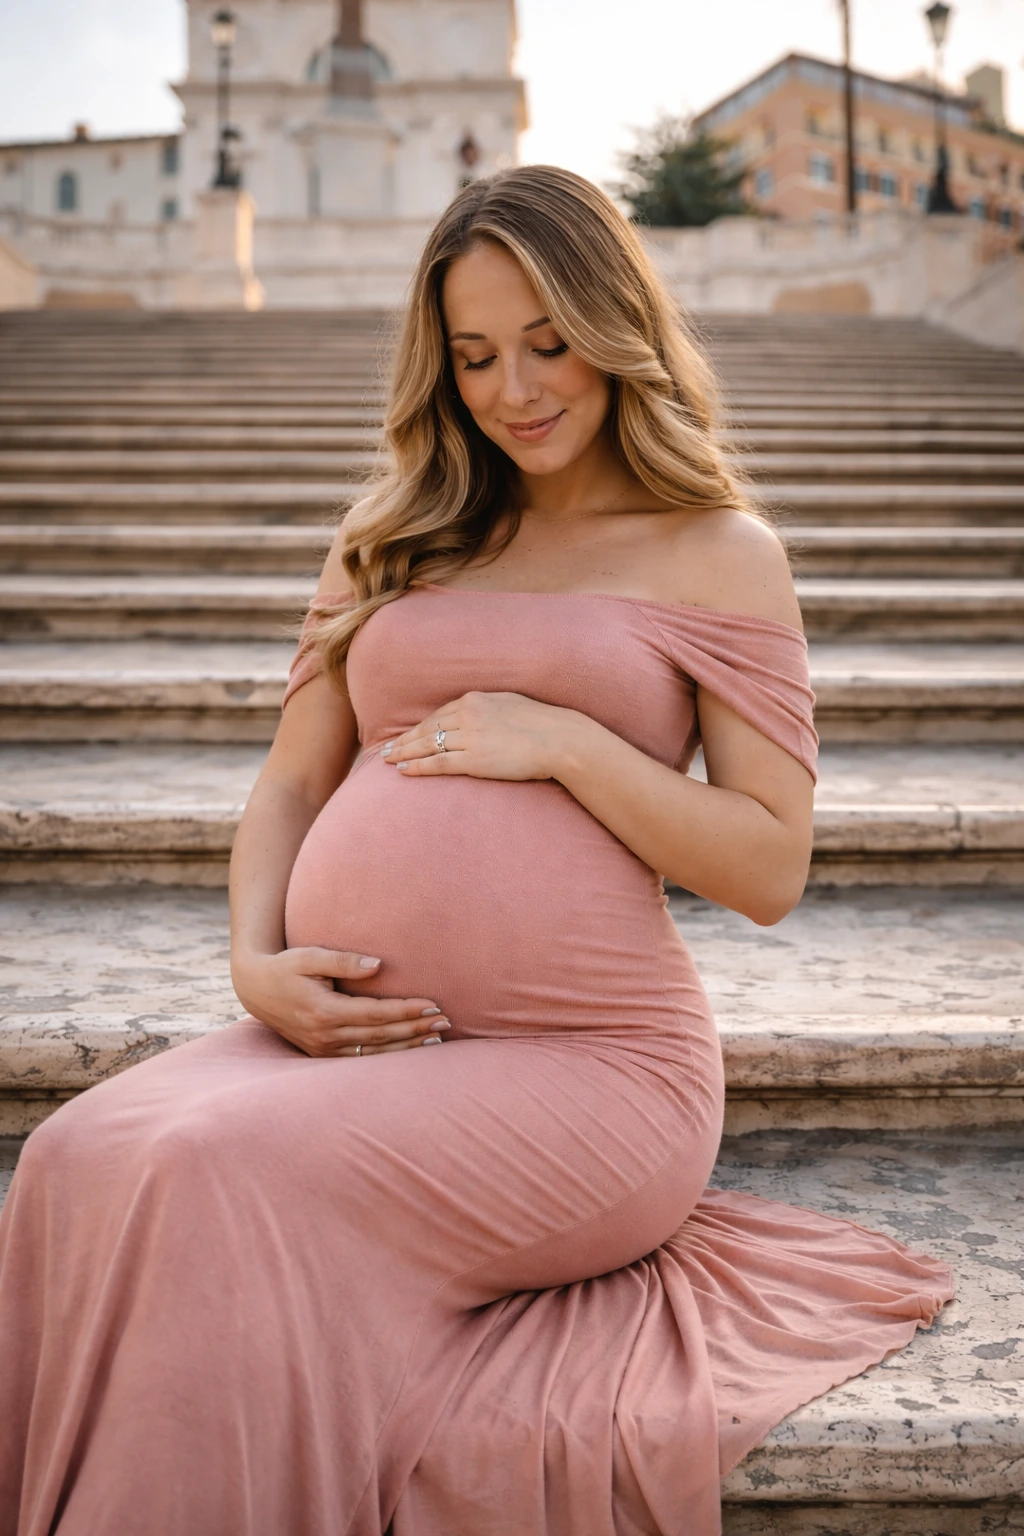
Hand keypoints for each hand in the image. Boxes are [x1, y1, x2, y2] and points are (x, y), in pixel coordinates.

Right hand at [231, 948, 448, 1057]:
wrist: (255, 989)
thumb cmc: (286, 967)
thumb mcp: (309, 956)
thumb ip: (342, 960)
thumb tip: (377, 965)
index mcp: (324, 1011)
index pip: (376, 1014)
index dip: (406, 1011)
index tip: (433, 1004)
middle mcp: (325, 1036)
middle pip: (380, 1036)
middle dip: (415, 1029)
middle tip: (446, 1022)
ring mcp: (323, 1049)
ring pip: (374, 1054)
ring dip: (407, 1047)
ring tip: (437, 1039)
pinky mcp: (322, 1055)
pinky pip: (361, 1060)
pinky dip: (388, 1056)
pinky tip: (410, 1051)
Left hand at [381, 691, 578, 780]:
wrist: (558, 739)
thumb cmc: (541, 723)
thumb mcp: (510, 703)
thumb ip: (489, 708)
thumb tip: (478, 712)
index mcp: (475, 699)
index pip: (438, 714)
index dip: (419, 726)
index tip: (405, 734)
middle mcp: (468, 715)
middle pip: (427, 728)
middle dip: (404, 739)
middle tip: (386, 749)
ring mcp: (470, 738)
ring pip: (428, 745)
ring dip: (405, 753)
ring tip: (389, 760)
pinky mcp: (475, 760)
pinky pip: (439, 762)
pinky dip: (418, 766)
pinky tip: (404, 770)